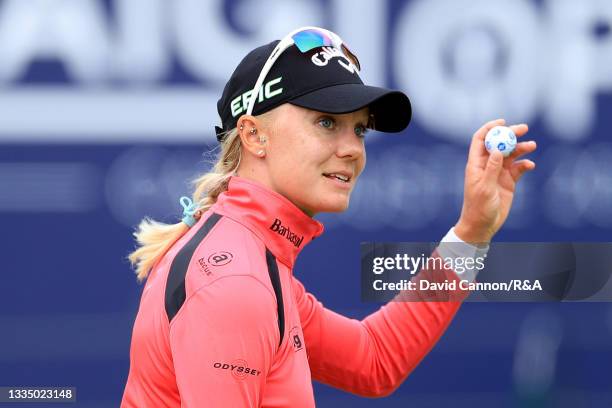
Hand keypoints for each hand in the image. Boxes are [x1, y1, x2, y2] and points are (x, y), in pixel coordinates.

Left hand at [455, 119, 536, 243]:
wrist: (482, 225)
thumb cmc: (478, 208)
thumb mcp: (484, 188)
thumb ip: (491, 169)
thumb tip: (497, 150)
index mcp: (476, 164)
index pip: (480, 140)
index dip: (489, 128)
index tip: (503, 122)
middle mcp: (487, 166)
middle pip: (499, 144)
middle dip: (510, 134)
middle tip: (524, 128)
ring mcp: (498, 173)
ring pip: (511, 155)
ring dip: (521, 148)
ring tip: (532, 145)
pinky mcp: (508, 181)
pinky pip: (518, 168)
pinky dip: (525, 165)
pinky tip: (530, 165)